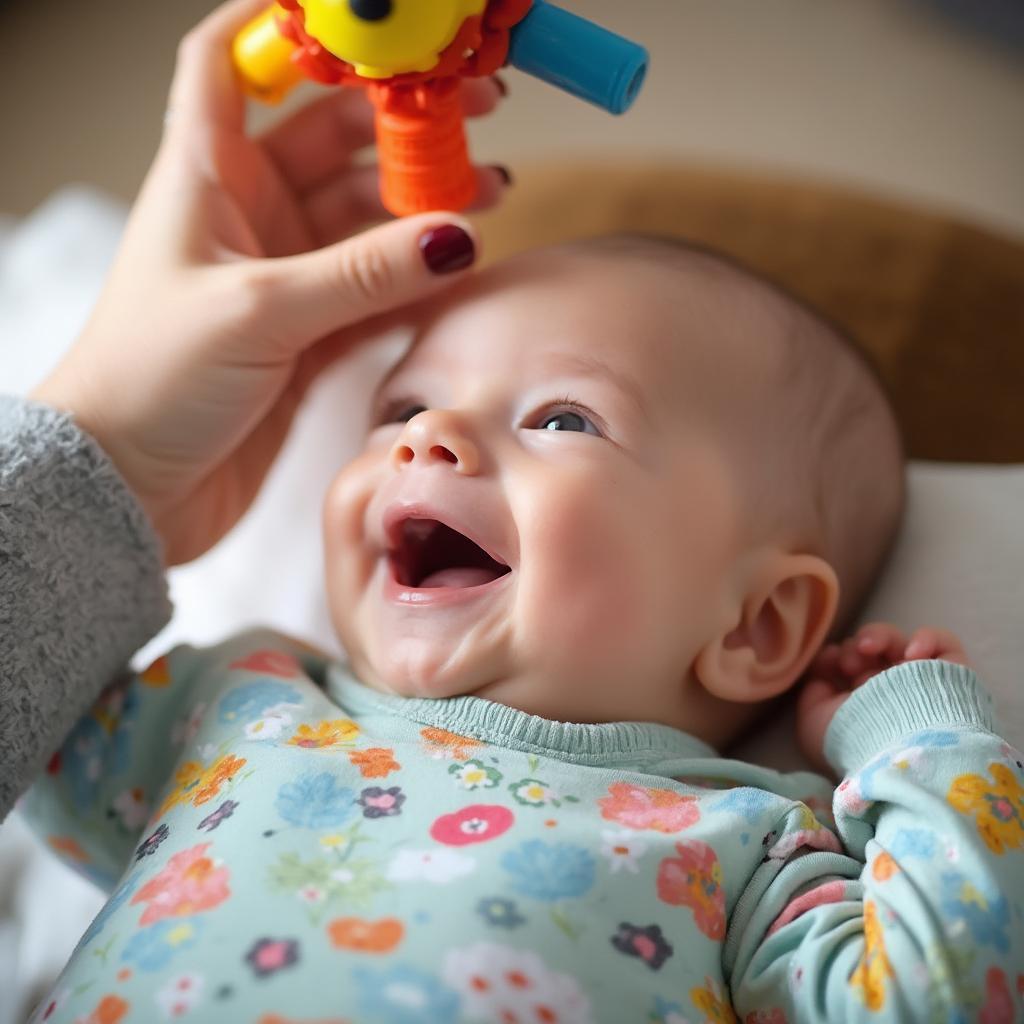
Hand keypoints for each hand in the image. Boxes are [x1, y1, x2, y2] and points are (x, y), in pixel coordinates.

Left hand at [30, 0, 507, 566]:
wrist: (131, 485)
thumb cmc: (151, 380)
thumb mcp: (261, 310)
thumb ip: (363, 273)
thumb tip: (458, 234)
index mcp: (205, 177)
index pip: (231, 62)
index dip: (285, 25)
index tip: (363, 19)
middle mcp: (245, 216)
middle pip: (331, 141)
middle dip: (401, 128)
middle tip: (477, 123)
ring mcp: (281, 277)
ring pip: (363, 220)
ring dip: (420, 210)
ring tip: (487, 201)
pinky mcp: (305, 336)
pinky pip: (374, 290)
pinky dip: (414, 281)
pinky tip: (459, 271)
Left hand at [797, 622, 969, 770]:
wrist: (894, 754)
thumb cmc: (850, 742)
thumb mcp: (813, 721)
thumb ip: (812, 689)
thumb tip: (827, 660)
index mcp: (864, 702)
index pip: (853, 664)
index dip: (840, 656)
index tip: (832, 663)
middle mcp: (894, 692)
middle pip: (874, 651)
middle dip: (856, 648)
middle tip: (850, 664)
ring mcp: (922, 683)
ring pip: (902, 642)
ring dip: (880, 636)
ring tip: (869, 648)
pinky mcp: (951, 677)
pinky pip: (946, 645)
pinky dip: (928, 639)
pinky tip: (912, 653)